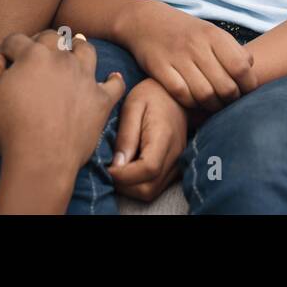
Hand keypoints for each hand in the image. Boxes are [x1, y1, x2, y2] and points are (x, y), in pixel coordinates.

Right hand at [0, 30, 125, 176]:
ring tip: (73, 49)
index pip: (16, 40)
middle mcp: (62, 59)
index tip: (4, 60)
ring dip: (78, 47)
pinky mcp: (101, 100)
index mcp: (33, 54)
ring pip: (85, 50)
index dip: (7, 49)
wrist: (41, 158)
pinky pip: (114, 85)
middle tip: (35, 52)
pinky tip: (111, 78)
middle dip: (41, 41)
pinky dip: (113, 80)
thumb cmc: (9, 126)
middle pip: (53, 38)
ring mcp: (85, 78)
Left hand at [108, 77, 186, 202]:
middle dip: (124, 186)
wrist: (173, 94)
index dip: (124, 175)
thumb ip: (126, 136)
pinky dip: (139, 184)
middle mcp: (175, 153)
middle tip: (109, 170)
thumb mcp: (132, 106)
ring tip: (117, 170)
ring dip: (130, 188)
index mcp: (164, 136)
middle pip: (149, 188)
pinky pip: (156, 186)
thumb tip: (117, 165)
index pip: (148, 169)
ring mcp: (177, 162)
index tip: (108, 167)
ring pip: (152, 191)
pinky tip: (129, 168)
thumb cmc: (150, 95)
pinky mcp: (175, 166)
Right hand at [118, 0, 257, 112]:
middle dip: (231, 100)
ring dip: (213, 105)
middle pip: (225, 86)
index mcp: (213, 35)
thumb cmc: (186, 32)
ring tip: (215, 104)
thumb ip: (233, 50)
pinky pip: (182, 95)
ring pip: (205, 94)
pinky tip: (195, 101)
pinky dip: (192, 103)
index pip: (241, 67)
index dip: (248, 85)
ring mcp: (177, 57)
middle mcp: (196, 45)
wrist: (147, 21)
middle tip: (230, 101)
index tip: (247, 92)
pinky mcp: (159, 68)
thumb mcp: (211, 32)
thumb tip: (251, 69)